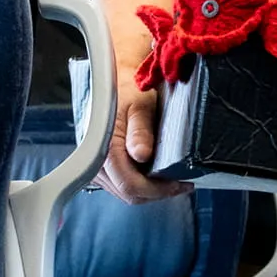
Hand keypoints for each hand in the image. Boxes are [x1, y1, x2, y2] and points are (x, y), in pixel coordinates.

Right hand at [91, 81, 191, 203]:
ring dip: (149, 190)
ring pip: (125, 192)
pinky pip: (121, 184)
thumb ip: (140, 131)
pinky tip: (156, 173)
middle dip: (157, 192)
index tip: (180, 184)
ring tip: (172, 178)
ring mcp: (95, 166)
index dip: (158, 190)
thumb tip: (141, 155)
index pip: (130, 185)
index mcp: (103, 147)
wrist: (115, 83)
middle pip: (128, 193)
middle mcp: (94, 160)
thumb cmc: (129, 90)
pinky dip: (140, 183)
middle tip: (182, 184)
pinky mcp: (100, 167)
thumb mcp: (141, 105)